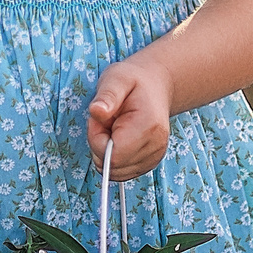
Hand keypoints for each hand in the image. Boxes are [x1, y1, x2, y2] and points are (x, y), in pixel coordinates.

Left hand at [86, 58, 171, 180]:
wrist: (155, 86)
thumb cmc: (133, 81)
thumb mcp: (116, 79)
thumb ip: (107, 95)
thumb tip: (96, 111)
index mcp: (149, 126)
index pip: (113, 156)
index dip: (97, 140)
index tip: (100, 119)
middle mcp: (156, 146)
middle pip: (113, 166)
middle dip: (100, 146)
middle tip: (107, 121)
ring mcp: (155, 158)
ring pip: (116, 172)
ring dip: (106, 153)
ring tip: (114, 127)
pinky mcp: (149, 163)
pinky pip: (121, 172)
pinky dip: (114, 158)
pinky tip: (119, 137)